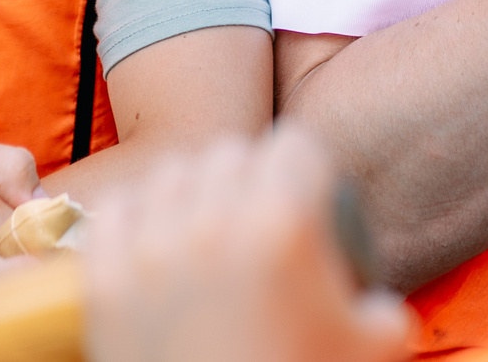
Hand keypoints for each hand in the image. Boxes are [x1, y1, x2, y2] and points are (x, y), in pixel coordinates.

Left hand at [83, 127, 411, 361]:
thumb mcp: (374, 350)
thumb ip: (382, 312)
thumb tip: (373, 304)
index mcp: (284, 225)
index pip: (295, 146)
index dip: (306, 168)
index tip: (306, 193)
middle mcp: (213, 220)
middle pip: (231, 153)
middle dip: (250, 175)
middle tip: (257, 214)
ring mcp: (151, 246)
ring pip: (171, 174)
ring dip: (192, 190)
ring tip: (203, 226)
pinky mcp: (105, 276)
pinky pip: (117, 209)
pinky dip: (136, 215)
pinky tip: (152, 237)